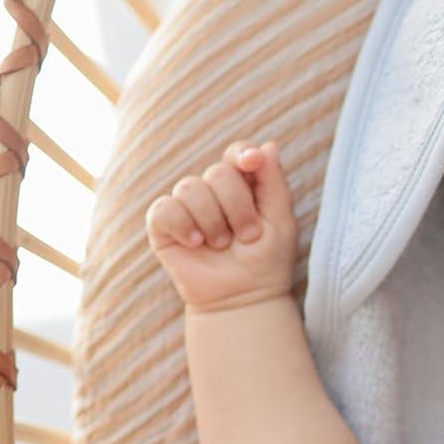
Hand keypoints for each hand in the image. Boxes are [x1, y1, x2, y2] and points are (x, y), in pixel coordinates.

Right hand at [145, 139, 297, 312]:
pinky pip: (164, 208)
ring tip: (222, 245)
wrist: (243, 298)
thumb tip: (268, 145)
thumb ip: (274, 182)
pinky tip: (195, 244)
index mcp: (243, 185)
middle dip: (237, 206)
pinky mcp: (163, 225)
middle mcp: (213, 190)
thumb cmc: (266, 261)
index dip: (242, 154)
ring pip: (190, 187)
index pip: (237, 153)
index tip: (252, 162)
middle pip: (218, 172)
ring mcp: (186, 205)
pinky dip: (183, 225)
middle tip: (247, 236)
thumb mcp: (281, 221)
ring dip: (212, 221)